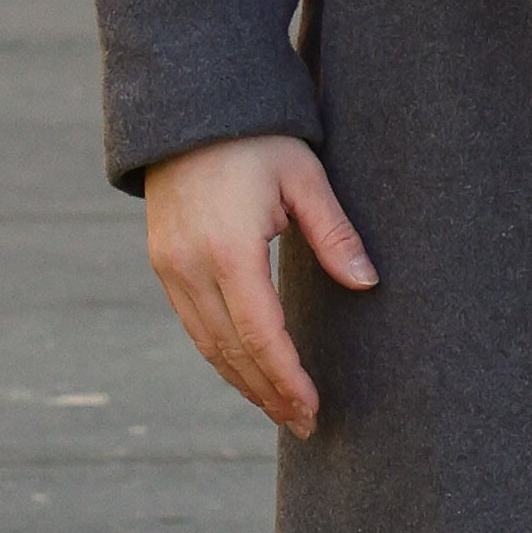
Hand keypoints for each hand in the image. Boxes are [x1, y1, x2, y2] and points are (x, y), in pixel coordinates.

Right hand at [144, 131, 375, 438]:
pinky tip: (248, 371)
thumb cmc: (257, 137)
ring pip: (207, 344)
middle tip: (305, 424)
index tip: (313, 408)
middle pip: (231, 351)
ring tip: (281, 410)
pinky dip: (222, 355)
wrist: (189, 108)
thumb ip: (334, 233)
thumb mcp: (305, 176)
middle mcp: (190, 267)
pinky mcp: (163, 264)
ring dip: (243, 382)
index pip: (261, 334)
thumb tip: (368, 283)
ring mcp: (170, 267)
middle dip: (268, 393)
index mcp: (228, 249)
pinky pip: (194, 324)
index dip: (287, 377)